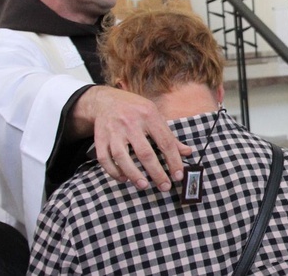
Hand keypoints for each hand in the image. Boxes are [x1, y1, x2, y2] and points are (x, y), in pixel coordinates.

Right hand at [77, 86, 192, 191]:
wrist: (106, 100)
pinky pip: (104, 159)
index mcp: (148, 115)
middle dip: (156, 172)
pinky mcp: (100, 138)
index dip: (173, 161)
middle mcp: (130, 122)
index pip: (165, 142)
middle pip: (144, 152)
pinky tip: (124, 178)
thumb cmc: (135, 110)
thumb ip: (169, 135)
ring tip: (144, 185)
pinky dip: (114, 171)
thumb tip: (187, 152)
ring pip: (121, 157)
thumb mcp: (155, 115)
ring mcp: (113, 131)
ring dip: (133, 174)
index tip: (178, 175)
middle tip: (165, 186)